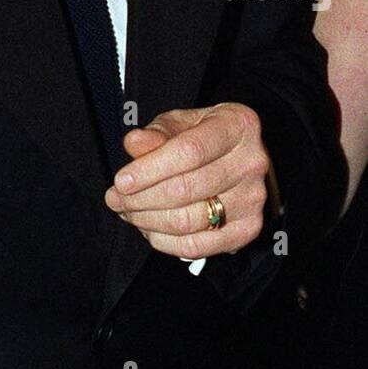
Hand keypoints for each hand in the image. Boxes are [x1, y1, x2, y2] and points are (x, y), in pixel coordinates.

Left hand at [104, 103, 269, 258]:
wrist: (239, 157)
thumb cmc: (204, 135)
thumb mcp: (180, 122)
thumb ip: (157, 132)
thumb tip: (134, 144)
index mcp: (237, 125)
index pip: (189, 151)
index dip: (150, 169)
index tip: (121, 181)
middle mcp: (252, 162)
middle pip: (187, 189)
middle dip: (141, 198)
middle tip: (115, 198)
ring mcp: (253, 199)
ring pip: (190, 220)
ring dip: (149, 221)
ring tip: (128, 212)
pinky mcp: (248, 229)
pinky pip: (199, 245)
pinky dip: (165, 242)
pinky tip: (149, 229)